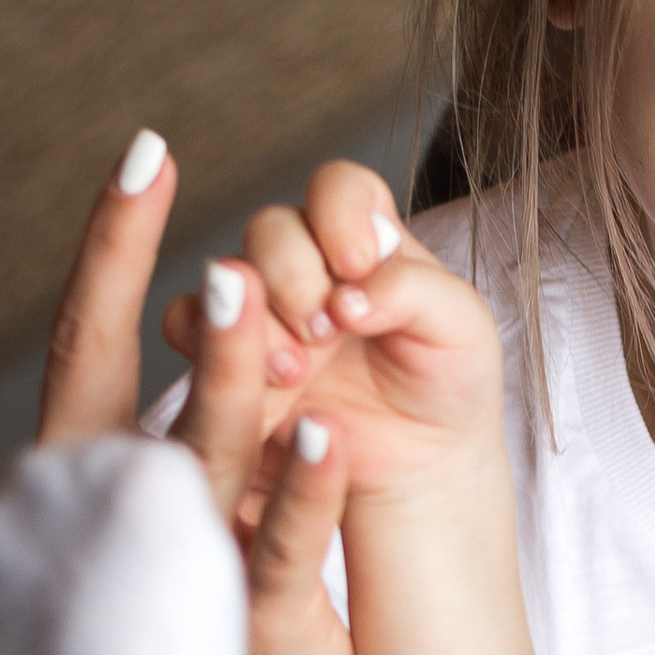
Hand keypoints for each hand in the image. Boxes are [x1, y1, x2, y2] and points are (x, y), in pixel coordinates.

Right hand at [168, 165, 506, 512]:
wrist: (420, 467)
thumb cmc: (446, 383)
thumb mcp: (463, 331)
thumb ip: (416, 292)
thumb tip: (350, 294)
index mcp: (366, 238)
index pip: (339, 188)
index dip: (338, 213)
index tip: (356, 264)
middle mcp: (308, 263)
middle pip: (270, 228)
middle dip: (293, 277)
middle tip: (325, 332)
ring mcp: (264, 308)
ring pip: (226, 278)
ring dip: (255, 320)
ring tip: (297, 371)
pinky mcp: (230, 357)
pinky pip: (191, 328)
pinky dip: (217, 351)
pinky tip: (267, 390)